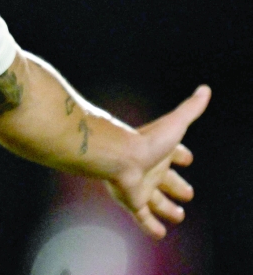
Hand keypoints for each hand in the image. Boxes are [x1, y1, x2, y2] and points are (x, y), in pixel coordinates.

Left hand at [104, 85, 210, 238]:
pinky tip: (161, 234)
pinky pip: (142, 217)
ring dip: (166, 208)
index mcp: (160, 151)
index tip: (188, 157)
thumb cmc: (146, 140)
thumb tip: (205, 89)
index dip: (181, 154)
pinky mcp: (133, 201)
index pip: (173, 152)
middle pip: (166, 180)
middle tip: (188, 193)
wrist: (118, 157)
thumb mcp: (174, 124)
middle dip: (177, 187)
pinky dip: (151, 227)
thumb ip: (190, 108)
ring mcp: (140, 186)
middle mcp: (150, 169)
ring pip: (155, 200)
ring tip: (178, 215)